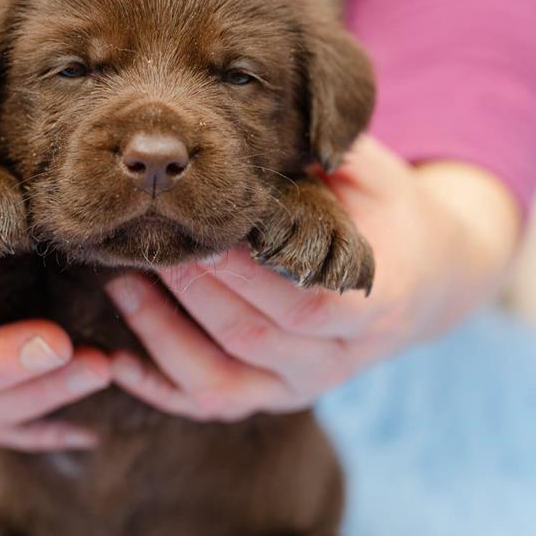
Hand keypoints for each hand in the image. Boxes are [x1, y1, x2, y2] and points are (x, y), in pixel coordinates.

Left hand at [105, 136, 519, 419]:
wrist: (418, 275)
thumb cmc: (382, 210)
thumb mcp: (374, 176)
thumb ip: (333, 159)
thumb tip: (292, 133)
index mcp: (376, 306)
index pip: (307, 303)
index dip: (250, 273)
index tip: (206, 226)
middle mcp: (337, 359)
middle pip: (253, 336)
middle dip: (194, 290)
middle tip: (147, 242)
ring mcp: (299, 385)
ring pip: (221, 378)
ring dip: (163, 332)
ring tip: (120, 282)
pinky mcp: (268, 397)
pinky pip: (208, 402)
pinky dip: (158, 388)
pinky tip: (116, 359)